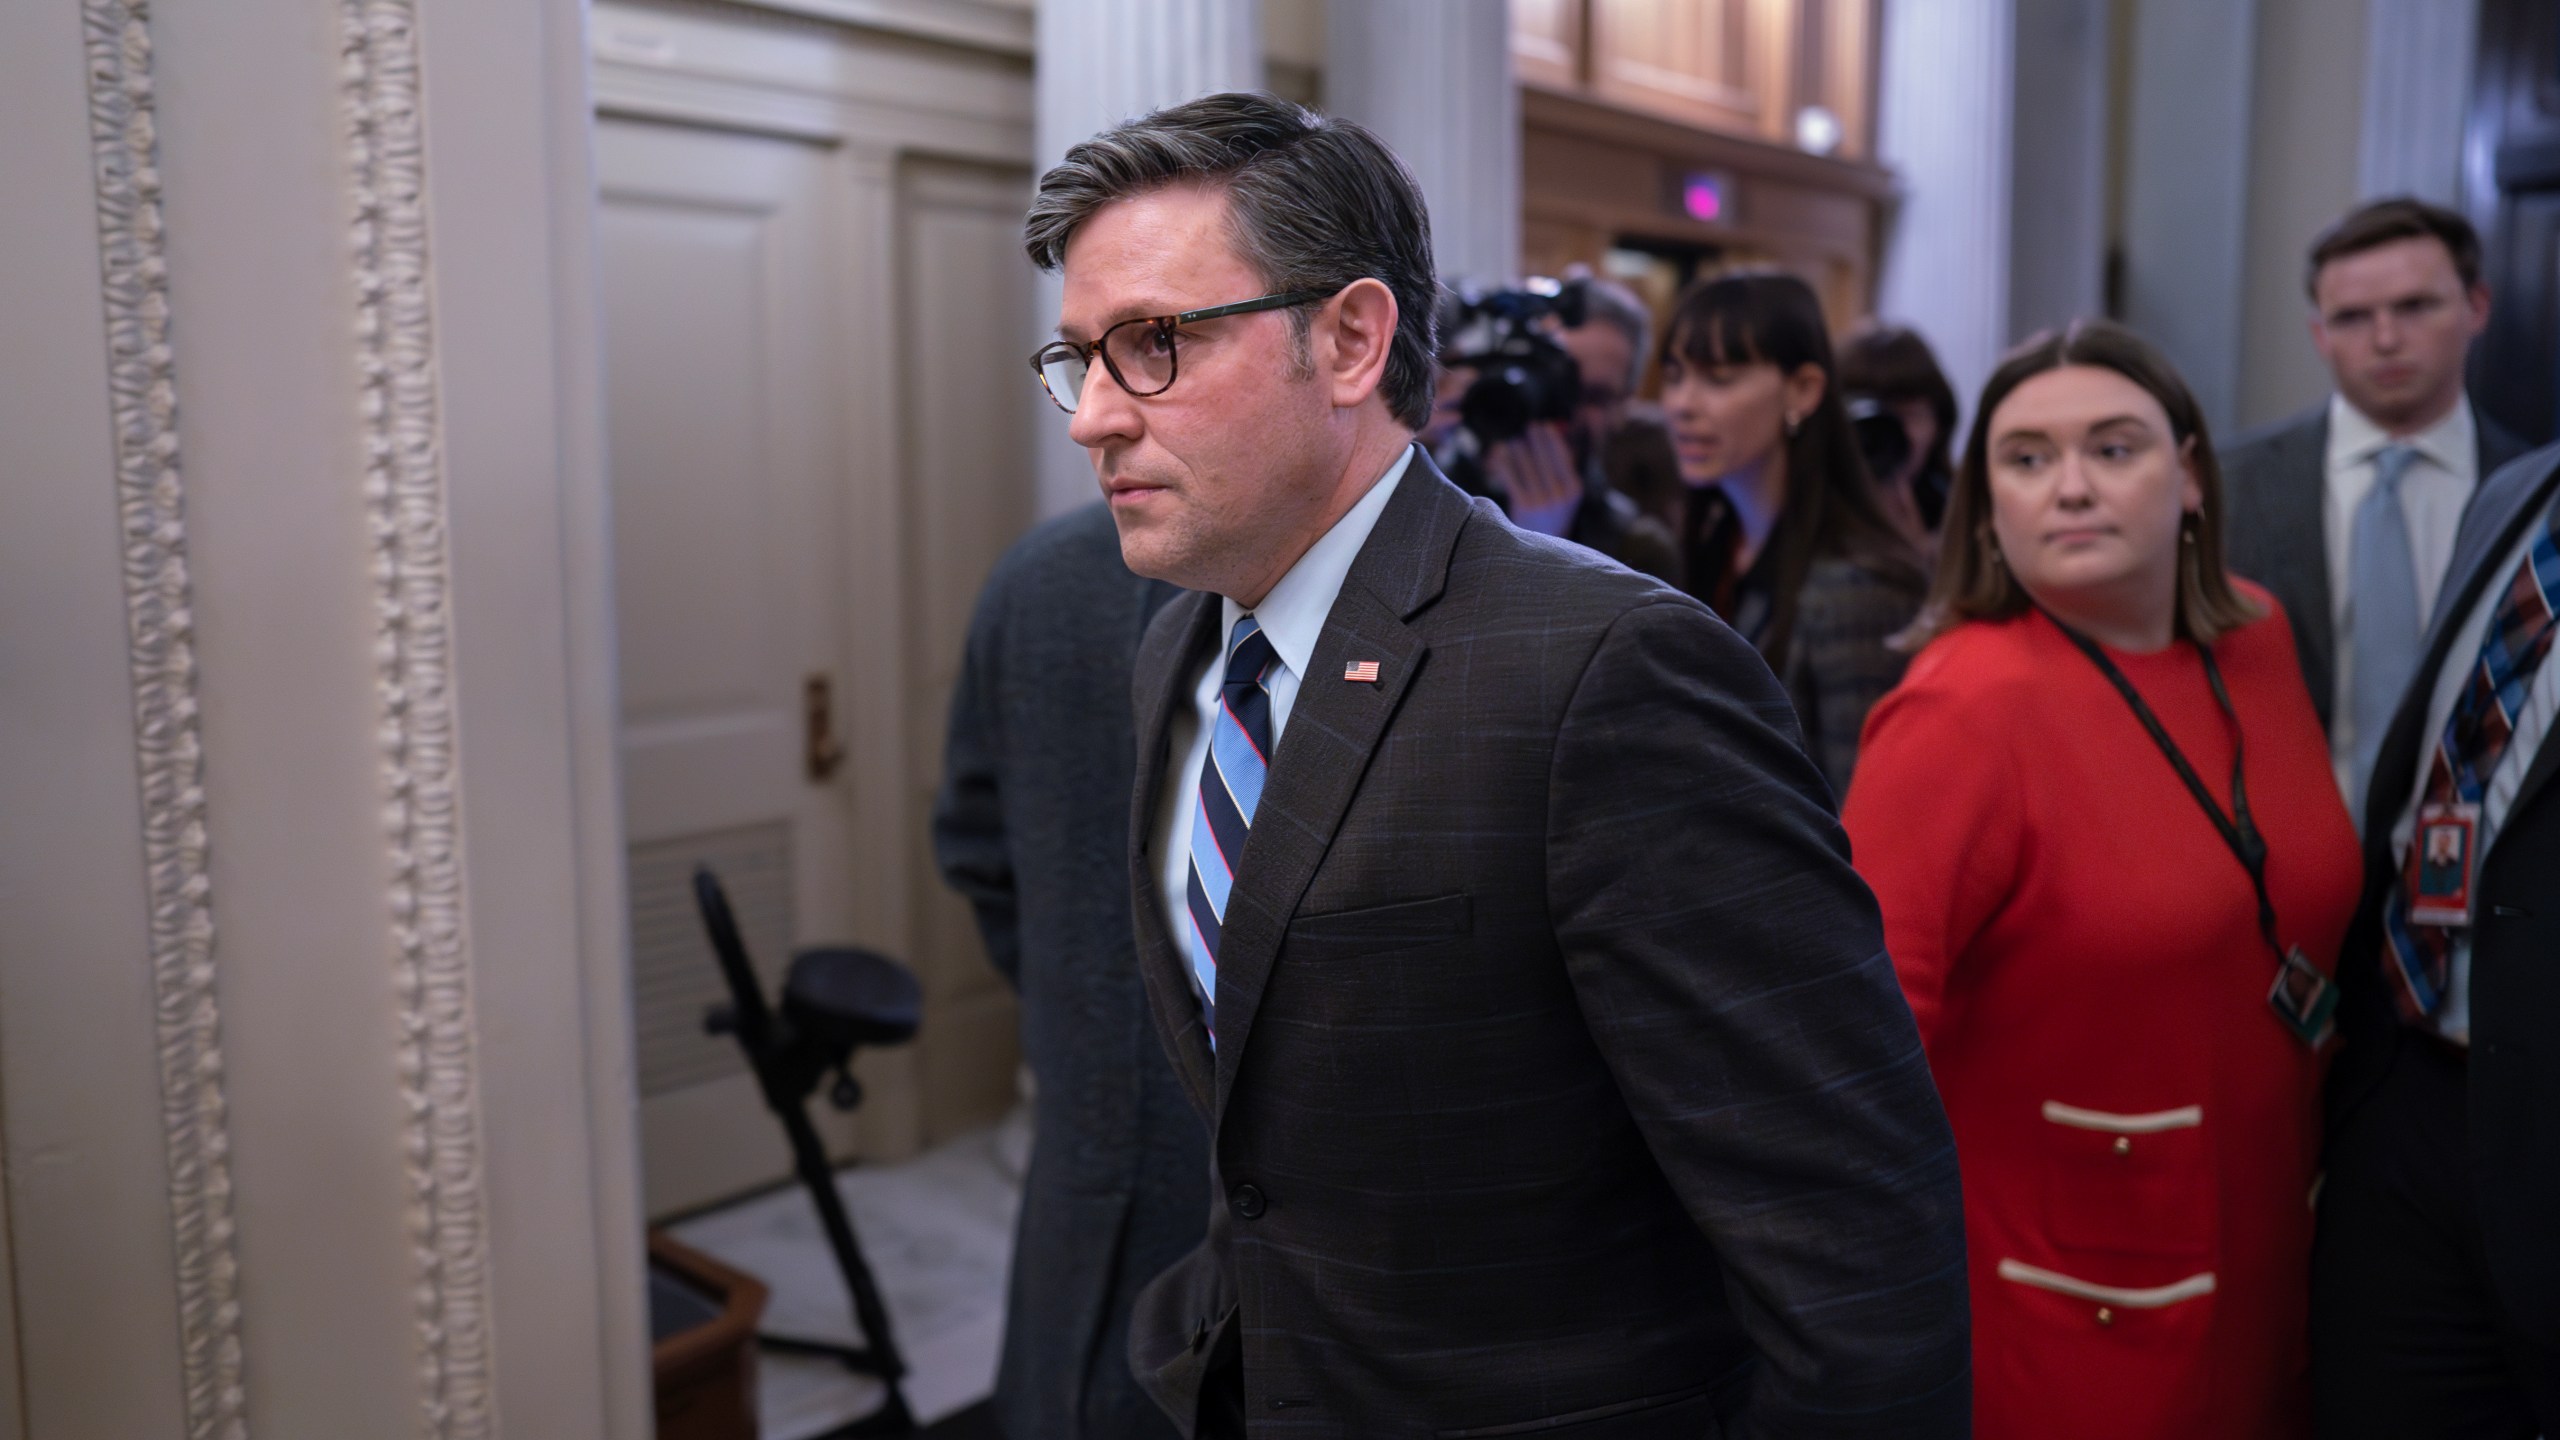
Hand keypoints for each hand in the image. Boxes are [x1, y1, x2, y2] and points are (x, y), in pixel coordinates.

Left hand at [1486, 422, 1583, 537]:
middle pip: (1544, 458)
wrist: (1541, 546)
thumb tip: (1553, 431)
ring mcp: (1541, 501)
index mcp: (1574, 490)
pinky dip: (1505, 462)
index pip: (1562, 456)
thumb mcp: (1565, 491)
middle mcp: (1559, 495)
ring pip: (1526, 465)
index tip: (1544, 426)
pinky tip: (1501, 453)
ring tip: (1514, 442)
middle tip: (1529, 427)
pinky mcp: (1523, 505)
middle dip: (1535, 440)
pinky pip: (1511, 476)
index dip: (1552, 439)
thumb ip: (1561, 464)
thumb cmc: (1552, 511)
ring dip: (1519, 449)